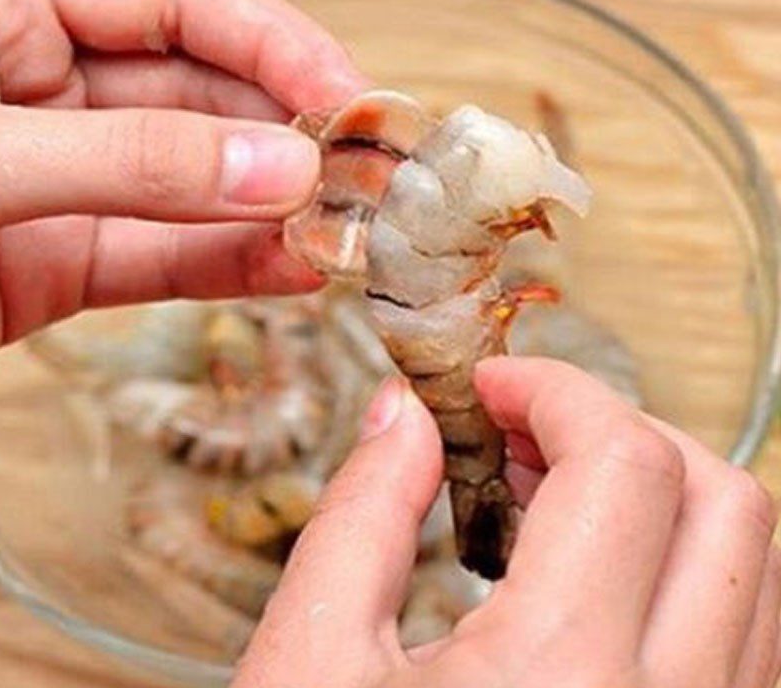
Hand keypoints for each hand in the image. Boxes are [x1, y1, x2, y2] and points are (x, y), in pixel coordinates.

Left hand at [0, 0, 365, 354]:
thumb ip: (131, 161)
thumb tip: (275, 170)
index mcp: (5, 7)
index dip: (275, 41)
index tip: (346, 95)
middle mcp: (47, 89)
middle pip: (206, 94)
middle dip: (291, 133)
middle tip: (364, 173)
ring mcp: (66, 181)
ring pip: (199, 185)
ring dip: (276, 210)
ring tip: (344, 231)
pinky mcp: (66, 263)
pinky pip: (169, 257)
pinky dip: (235, 266)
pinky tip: (294, 271)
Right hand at [235, 358, 780, 687]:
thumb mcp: (307, 663)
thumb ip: (361, 513)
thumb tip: (401, 412)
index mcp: (560, 679)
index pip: (623, 463)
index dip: (555, 390)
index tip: (488, 385)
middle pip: (722, 499)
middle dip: (620, 429)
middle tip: (520, 432)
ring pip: (753, 567)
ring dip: (655, 492)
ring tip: (545, 493)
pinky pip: (744, 635)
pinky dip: (676, 565)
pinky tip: (584, 571)